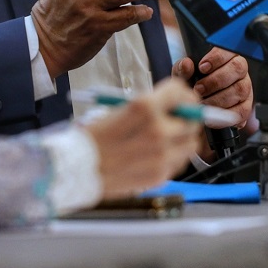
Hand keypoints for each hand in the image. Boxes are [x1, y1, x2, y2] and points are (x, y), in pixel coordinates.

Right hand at [84, 79, 200, 198]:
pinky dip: (174, 156)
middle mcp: (157, 130)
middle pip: (192, 119)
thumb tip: (173, 106)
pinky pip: (180, 162)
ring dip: (183, 138)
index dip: (182, 93)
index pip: (180, 92)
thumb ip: (149, 106)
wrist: (76, 168)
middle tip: (178, 117)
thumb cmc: (92, 137)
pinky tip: (158, 153)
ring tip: (168, 137)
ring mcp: (161, 155)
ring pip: (191, 143)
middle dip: (186, 116)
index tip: (180, 97)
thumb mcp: (118, 109)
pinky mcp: (160, 175)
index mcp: (144, 107)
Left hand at [172, 47, 251, 129]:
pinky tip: (213, 115)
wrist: (194, 104)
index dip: (216, 58)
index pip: (228, 50)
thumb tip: (187, 64)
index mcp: (226, 55)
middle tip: (199, 89)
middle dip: (216, 80)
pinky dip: (226, 114)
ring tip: (202, 103)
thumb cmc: (192, 83)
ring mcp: (245, 87)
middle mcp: (239, 69)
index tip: (201, 67)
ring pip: (240, 89)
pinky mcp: (245, 105)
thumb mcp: (184, 74)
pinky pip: (242, 110)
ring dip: (218, 99)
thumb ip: (183, 68)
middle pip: (237, 68)